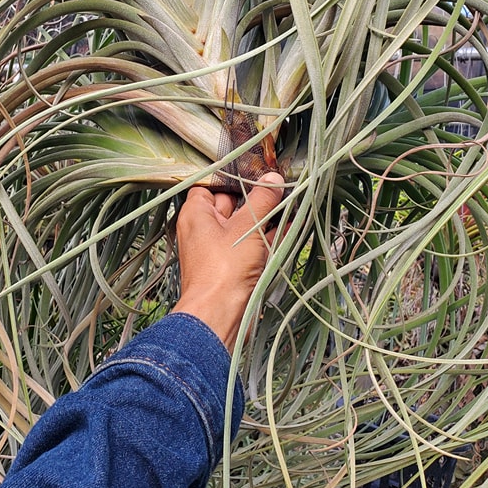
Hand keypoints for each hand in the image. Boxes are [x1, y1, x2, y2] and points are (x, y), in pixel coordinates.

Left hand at [170, 173, 284, 351]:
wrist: (219, 317)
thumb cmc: (225, 269)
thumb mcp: (248, 227)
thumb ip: (263, 201)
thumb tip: (274, 179)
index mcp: (196, 214)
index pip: (211, 184)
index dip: (234, 177)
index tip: (258, 170)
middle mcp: (204, 229)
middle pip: (232, 204)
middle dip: (257, 197)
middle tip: (282, 185)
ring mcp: (219, 249)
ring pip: (245, 226)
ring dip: (267, 218)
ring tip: (292, 202)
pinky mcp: (233, 267)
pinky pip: (251, 245)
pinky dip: (268, 237)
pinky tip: (290, 227)